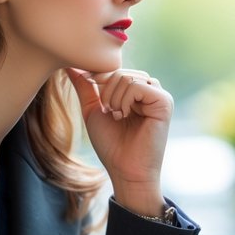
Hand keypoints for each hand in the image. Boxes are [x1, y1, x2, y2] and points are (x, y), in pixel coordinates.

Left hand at [65, 67, 171, 214]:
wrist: (125, 169)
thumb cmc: (111, 145)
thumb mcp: (93, 110)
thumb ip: (85, 87)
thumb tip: (70, 65)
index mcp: (137, 91)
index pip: (116, 71)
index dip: (100, 80)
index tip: (97, 101)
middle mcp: (151, 91)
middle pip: (120, 72)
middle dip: (106, 91)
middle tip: (110, 113)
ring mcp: (160, 96)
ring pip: (127, 78)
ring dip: (114, 98)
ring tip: (118, 116)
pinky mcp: (164, 102)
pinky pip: (137, 86)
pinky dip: (124, 101)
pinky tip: (125, 116)